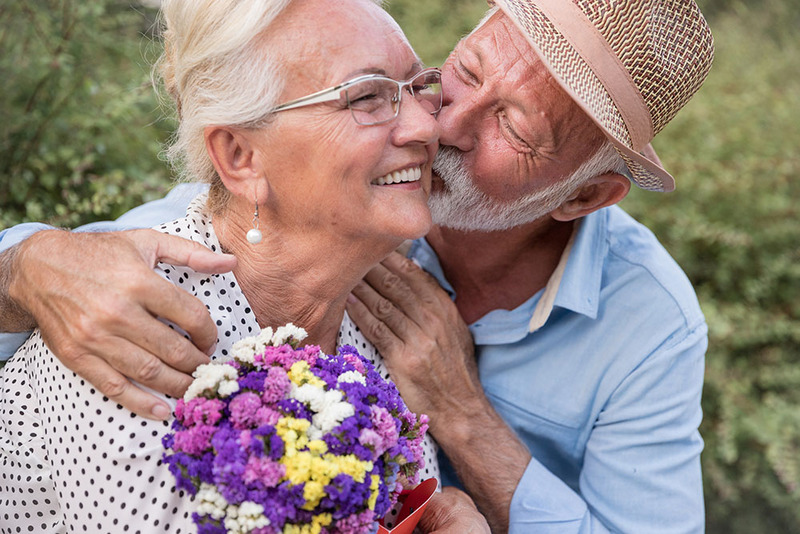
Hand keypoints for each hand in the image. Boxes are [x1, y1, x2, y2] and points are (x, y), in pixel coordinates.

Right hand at [7, 229, 236, 419]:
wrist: (39, 268)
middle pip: (174, 349)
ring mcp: (96, 337)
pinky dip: (141, 402)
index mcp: (139, 282)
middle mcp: (118, 312)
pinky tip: (163, 409)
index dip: (209, 332)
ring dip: (178, 384)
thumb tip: (231, 261)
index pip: (191, 316)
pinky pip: (115, 386)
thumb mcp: (147, 242)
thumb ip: (191, 253)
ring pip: (149, 372)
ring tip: (194, 387)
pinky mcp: (77, 356)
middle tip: (207, 367)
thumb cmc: (99, 253)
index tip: (211, 339)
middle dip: (198, 363)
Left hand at [347, 252, 530, 531]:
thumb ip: (435, 308)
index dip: (392, 259)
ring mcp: (419, 339)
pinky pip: (376, 328)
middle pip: (396, 285)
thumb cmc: (454, 372)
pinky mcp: (403, 359)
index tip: (372, 245)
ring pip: (383, 303)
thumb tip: (412, 282)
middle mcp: (434, 321)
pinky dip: (359, 312)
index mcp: (446, 311)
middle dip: (371, 266)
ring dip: (361, 285)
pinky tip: (345, 300)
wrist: (461, 410)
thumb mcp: (454, 334)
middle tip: (348, 251)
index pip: (415, 276)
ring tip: (341, 271)